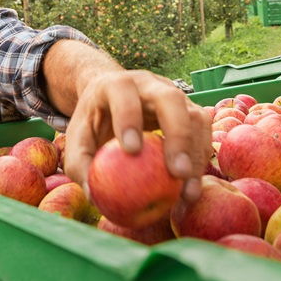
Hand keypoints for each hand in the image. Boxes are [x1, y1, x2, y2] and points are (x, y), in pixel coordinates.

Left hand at [63, 70, 211, 202]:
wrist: (112, 99)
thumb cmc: (93, 122)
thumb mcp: (77, 139)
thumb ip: (79, 164)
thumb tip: (94, 196)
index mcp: (116, 84)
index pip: (124, 92)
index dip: (129, 117)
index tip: (131, 150)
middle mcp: (149, 84)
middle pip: (170, 99)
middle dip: (177, 135)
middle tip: (176, 173)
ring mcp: (174, 95)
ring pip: (195, 116)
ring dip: (195, 154)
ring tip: (188, 192)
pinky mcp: (189, 110)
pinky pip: (203, 132)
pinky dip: (200, 160)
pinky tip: (190, 189)